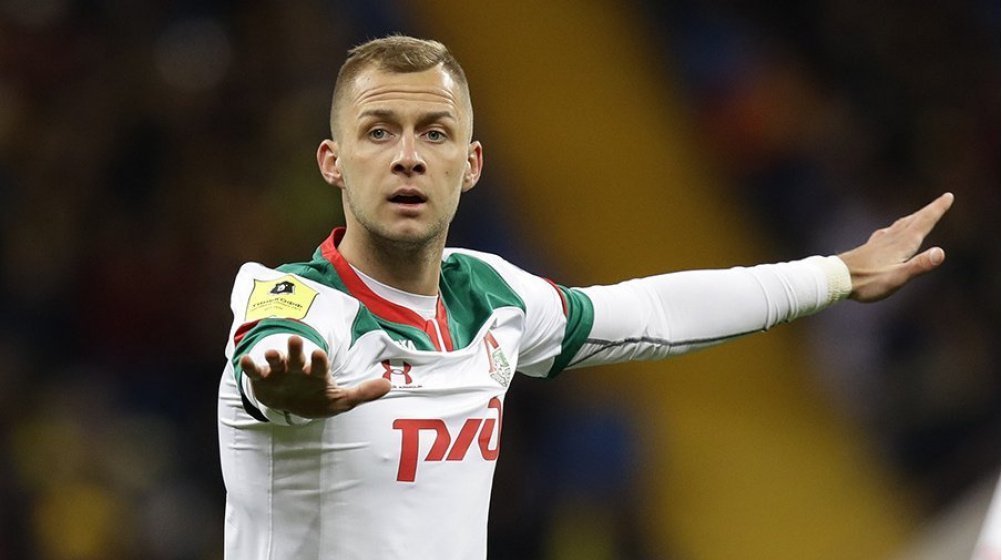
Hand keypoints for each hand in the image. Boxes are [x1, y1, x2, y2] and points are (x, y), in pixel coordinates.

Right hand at [239, 335, 390, 417]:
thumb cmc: (319, 399)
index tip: (320, 353)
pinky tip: (246, 361)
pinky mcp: (264, 380)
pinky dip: (251, 366)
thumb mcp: (341, 401)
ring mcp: (280, 373)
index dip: (319, 359)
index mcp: (317, 372)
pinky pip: (257, 372)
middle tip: (296, 338)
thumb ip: (363, 393)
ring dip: (274, 356)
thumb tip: (389, 386)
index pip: (320, 364)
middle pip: (297, 356)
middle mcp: (298, 368)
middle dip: (297, 348)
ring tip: (272, 352)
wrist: (294, 405)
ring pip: (277, 361)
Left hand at [838, 192, 953, 301]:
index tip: (948, 196)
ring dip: (913, 218)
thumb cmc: (867, 282)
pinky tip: (887, 232)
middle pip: (913, 221)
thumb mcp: (897, 278)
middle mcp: (891, 240)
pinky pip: (886, 233)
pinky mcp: (868, 249)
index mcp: (902, 245)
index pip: (923, 223)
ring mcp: (878, 243)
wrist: (835, 278)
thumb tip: (941, 252)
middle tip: (942, 199)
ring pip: (900, 226)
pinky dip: (894, 229)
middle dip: (929, 211)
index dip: (937, 210)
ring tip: (919, 215)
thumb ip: (919, 265)